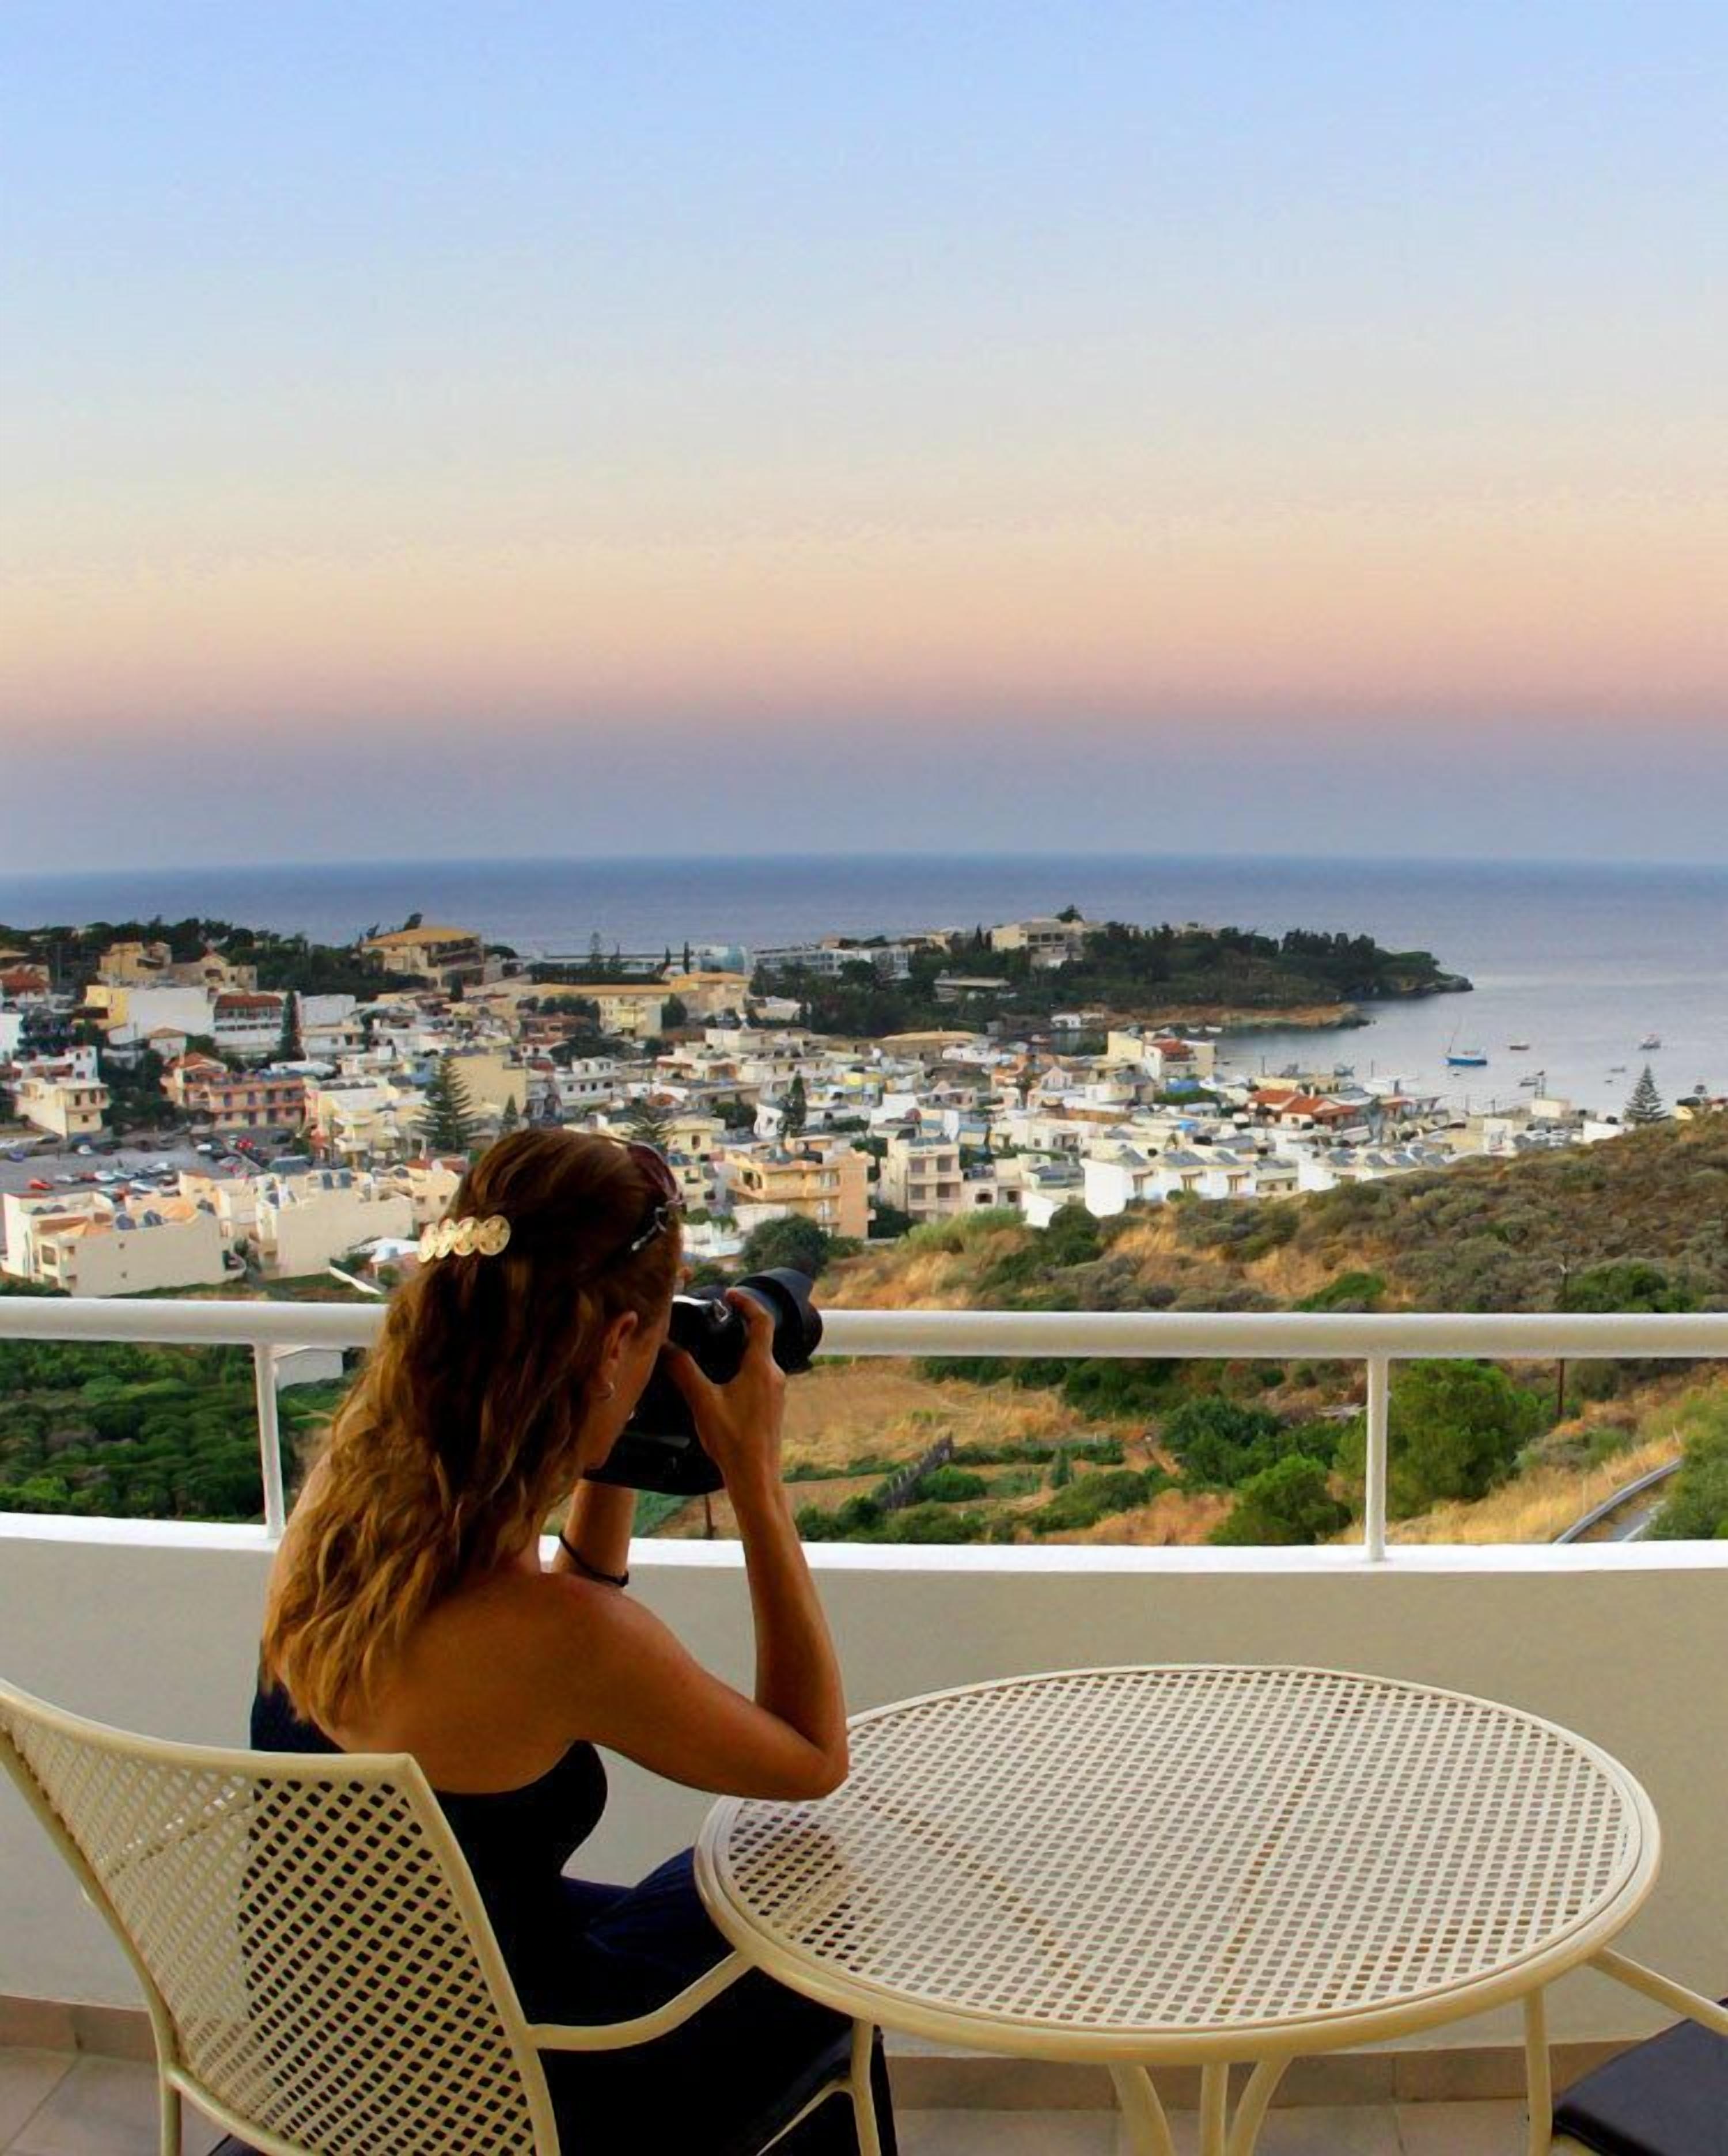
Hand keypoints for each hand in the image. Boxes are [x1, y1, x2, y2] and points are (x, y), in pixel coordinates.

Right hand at [664, 1290, 786, 1501]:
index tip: (729, 1294)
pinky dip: (743, 1366)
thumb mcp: (702, 1402)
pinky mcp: (772, 1405)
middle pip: (760, 1338)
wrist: (756, 1477)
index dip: (746, 1302)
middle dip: (739, 1324)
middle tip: (716, 1317)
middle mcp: (774, 1375)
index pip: (761, 1321)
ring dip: (740, 1347)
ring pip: (759, 1358)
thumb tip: (665, 1347)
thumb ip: (683, 1370)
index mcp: (761, 1367)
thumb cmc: (733, 1441)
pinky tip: (722, 1378)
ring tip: (715, 1345)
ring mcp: (776, 1391)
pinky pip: (759, 1375)